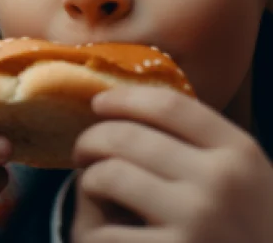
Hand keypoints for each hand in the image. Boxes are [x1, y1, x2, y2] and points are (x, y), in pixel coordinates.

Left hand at [71, 86, 272, 242]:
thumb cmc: (246, 230)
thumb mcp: (242, 179)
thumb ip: (200, 145)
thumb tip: (126, 109)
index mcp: (239, 152)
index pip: (168, 105)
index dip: (123, 98)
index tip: (98, 101)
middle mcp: (221, 182)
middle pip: (126, 136)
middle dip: (91, 139)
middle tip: (82, 152)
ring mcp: (197, 223)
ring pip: (108, 175)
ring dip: (88, 179)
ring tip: (92, 186)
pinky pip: (103, 233)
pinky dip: (92, 231)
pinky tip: (102, 233)